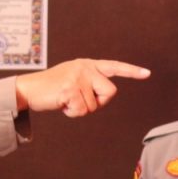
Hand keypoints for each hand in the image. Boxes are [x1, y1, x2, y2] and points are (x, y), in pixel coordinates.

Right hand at [15, 59, 149, 116]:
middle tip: (79, 100)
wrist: (30, 89)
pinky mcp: (70, 89)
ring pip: (94, 106)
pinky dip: (73, 113)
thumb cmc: (53, 89)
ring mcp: (78, 77)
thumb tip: (107, 94)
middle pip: (110, 92)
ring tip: (66, 100)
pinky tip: (62, 104)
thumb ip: (91, 83)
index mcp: (88, 64)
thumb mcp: (74, 80)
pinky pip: (82, 111)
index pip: (114, 67)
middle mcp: (85, 67)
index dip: (132, 71)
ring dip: (81, 109)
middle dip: (98, 102)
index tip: (147, 73)